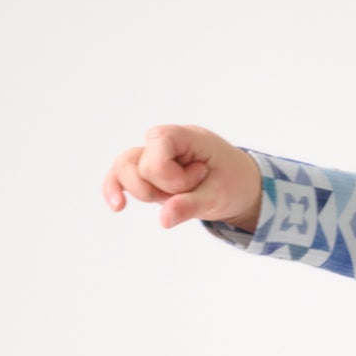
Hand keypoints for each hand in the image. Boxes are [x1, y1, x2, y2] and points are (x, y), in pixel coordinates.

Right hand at [101, 124, 262, 229]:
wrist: (241, 185)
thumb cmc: (233, 182)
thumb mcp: (219, 196)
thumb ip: (190, 205)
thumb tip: (163, 220)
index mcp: (185, 135)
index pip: (157, 145)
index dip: (170, 173)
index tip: (199, 178)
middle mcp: (163, 141)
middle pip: (135, 162)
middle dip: (158, 187)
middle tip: (189, 189)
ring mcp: (151, 155)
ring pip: (123, 169)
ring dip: (145, 193)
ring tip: (171, 198)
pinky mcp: (146, 171)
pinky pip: (120, 176)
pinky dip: (115, 189)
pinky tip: (117, 206)